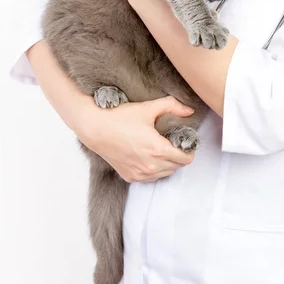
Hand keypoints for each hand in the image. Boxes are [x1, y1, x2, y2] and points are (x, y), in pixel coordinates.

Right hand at [74, 95, 195, 182]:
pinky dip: (154, 169)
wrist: (95, 128)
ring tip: (160, 149)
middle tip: (172, 142)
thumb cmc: (119, 117)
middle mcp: (150, 165)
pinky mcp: (130, 177)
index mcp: (157, 149)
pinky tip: (148, 156)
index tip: (183, 141)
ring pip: (165, 173)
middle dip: (178, 155)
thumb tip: (189, 110)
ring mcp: (140, 173)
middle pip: (177, 166)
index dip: (188, 150)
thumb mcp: (147, 108)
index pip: (185, 159)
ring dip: (167, 163)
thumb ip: (171, 106)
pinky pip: (151, 177)